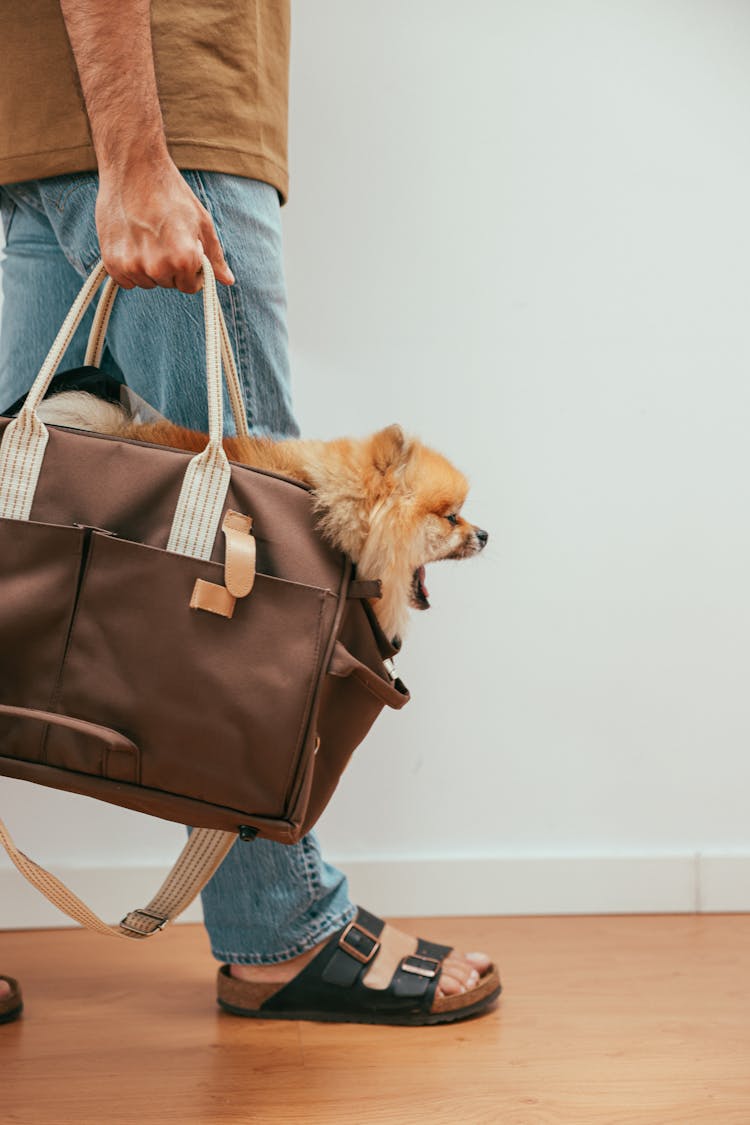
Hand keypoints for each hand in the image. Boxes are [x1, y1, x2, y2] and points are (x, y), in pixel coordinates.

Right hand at [95, 156, 234, 292]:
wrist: (133, 166)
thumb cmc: (171, 192)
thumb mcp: (201, 222)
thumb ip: (214, 256)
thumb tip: (228, 280)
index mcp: (184, 259)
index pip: (190, 287)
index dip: (190, 270)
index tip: (184, 251)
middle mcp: (158, 266)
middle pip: (168, 284)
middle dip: (170, 268)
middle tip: (164, 238)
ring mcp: (133, 265)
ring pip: (146, 282)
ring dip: (148, 268)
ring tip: (147, 237)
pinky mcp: (111, 261)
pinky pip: (125, 281)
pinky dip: (128, 268)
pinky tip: (131, 243)